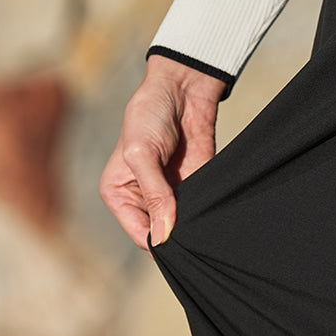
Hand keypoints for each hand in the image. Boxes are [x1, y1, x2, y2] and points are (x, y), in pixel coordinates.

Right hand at [99, 53, 224, 250]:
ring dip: (196, 227)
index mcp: (118, 196)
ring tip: (206, 221)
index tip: (181, 243)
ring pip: (184, 227)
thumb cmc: (149, 117)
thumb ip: (154, 195)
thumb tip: (163, 235)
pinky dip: (209, 215)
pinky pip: (201, 212)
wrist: (181, 92)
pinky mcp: (193, 189)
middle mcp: (142, 200)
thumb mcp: (142, 155)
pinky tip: (216, 213)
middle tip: (198, 236)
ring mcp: (170, 197)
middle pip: (163, 235)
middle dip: (179, 238)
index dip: (160, 242)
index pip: (141, 235)